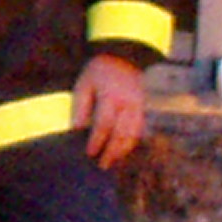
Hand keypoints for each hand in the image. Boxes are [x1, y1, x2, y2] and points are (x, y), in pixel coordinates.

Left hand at [73, 53, 145, 168]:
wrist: (124, 57)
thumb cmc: (99, 71)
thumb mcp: (84, 84)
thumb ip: (81, 107)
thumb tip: (77, 129)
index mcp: (111, 96)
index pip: (104, 124)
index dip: (97, 141)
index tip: (90, 153)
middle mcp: (128, 103)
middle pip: (122, 134)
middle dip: (112, 152)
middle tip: (103, 165)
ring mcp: (139, 106)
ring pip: (134, 134)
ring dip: (123, 150)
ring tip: (113, 161)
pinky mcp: (144, 108)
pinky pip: (140, 129)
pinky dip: (132, 142)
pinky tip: (123, 150)